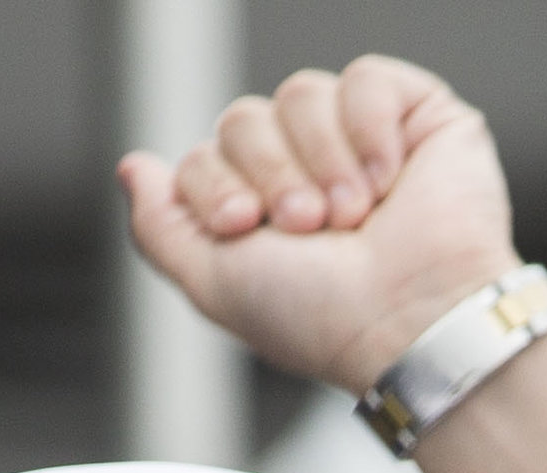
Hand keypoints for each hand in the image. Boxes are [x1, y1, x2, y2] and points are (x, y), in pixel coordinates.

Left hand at [118, 58, 517, 400]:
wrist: (410, 320)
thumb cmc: (323, 319)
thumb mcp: (214, 283)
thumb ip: (161, 229)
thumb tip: (132, 167)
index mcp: (258, 212)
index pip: (205, 156)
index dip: (218, 188)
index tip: (247, 229)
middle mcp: (304, 172)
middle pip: (244, 118)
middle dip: (271, 176)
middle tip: (308, 228)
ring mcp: (357, 141)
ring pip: (301, 93)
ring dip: (322, 163)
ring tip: (351, 216)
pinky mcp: (413, 115)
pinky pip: (364, 78)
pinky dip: (369, 132)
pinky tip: (387, 182)